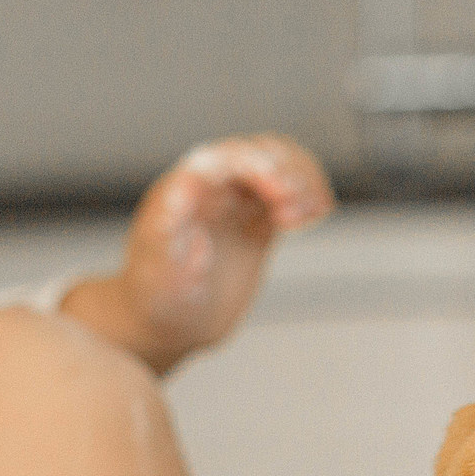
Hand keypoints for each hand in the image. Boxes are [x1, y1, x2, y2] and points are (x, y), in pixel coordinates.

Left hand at [63, 134, 334, 374]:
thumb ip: (170, 222)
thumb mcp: (158, 262)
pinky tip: (317, 214)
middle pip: (262, 152)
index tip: (282, 195)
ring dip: (304, 181)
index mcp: (186, 186)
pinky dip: (311, 195)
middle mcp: (214, 187)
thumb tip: (189, 180)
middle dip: (287, 174)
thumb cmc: (156, 295)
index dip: (261, 166)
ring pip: (282, 166)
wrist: (169, 323)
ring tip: (306, 217)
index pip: (231, 156)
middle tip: (291, 216)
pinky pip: (290, 193)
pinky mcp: (258, 222)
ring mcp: (238, 203)